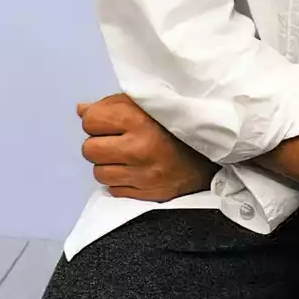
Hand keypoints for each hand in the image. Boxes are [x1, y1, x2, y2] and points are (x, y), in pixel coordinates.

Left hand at [76, 93, 215, 202]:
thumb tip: (82, 110)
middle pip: (89, 150)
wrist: (216, 153)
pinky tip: (137, 171)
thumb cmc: (180, 124)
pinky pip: (114, 190)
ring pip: (99, 173)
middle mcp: (139, 148)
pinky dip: (121, 181)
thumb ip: (115, 105)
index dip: (98, 120)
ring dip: (109, 165)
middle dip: (100, 144)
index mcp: (139, 119)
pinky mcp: (149, 194)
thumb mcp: (150, 104)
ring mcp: (144, 175)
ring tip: (128, 157)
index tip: (112, 122)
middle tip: (119, 141)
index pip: (90, 121)